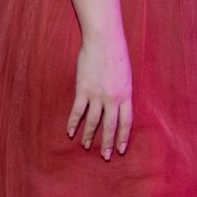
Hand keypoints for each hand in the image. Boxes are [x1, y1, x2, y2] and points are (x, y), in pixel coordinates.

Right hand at [67, 33, 131, 160]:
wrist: (104, 40)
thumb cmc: (117, 54)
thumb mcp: (126, 75)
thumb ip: (122, 91)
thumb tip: (118, 104)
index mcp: (126, 95)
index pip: (126, 122)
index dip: (123, 137)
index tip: (121, 149)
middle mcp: (113, 98)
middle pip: (110, 126)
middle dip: (107, 143)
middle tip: (105, 157)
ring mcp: (97, 95)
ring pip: (93, 122)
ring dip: (89, 136)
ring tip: (86, 147)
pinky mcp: (83, 90)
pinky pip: (77, 111)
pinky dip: (73, 122)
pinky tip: (70, 132)